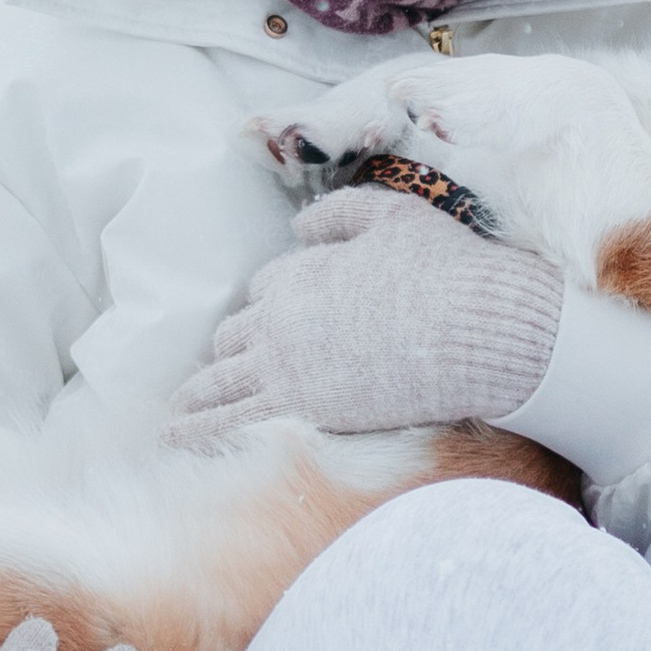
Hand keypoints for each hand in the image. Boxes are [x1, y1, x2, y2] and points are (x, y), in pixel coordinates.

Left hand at [168, 186, 562, 445]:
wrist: (478, 328)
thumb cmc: (446, 269)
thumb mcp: (394, 216)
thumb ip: (339, 214)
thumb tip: (298, 224)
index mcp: (299, 273)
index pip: (268, 289)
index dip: (276, 302)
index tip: (285, 318)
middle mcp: (280, 320)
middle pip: (238, 336)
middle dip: (235, 349)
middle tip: (228, 370)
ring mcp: (284, 369)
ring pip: (220, 380)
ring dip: (197, 394)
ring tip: (178, 411)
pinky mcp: (299, 412)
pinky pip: (227, 423)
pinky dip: (194, 428)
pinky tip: (173, 436)